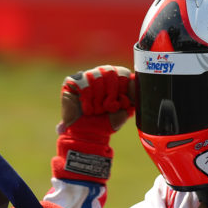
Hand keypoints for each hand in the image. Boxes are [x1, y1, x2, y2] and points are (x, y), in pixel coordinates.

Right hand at [52, 65, 135, 184]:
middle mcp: (101, 74)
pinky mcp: (71, 81)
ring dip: (98, 100)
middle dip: (111, 94)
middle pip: (110, 72)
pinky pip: (82, 82)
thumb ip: (133, 95)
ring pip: (96, 77)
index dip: (123, 88)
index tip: (120, 103)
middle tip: (107, 108)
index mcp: (116, 78)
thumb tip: (135, 79)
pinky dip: (87, 99)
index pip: (123, 73)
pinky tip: (87, 109)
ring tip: (96, 111)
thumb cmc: (107, 122)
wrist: (90, 135)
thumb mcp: (125, 110)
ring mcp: (86, 76)